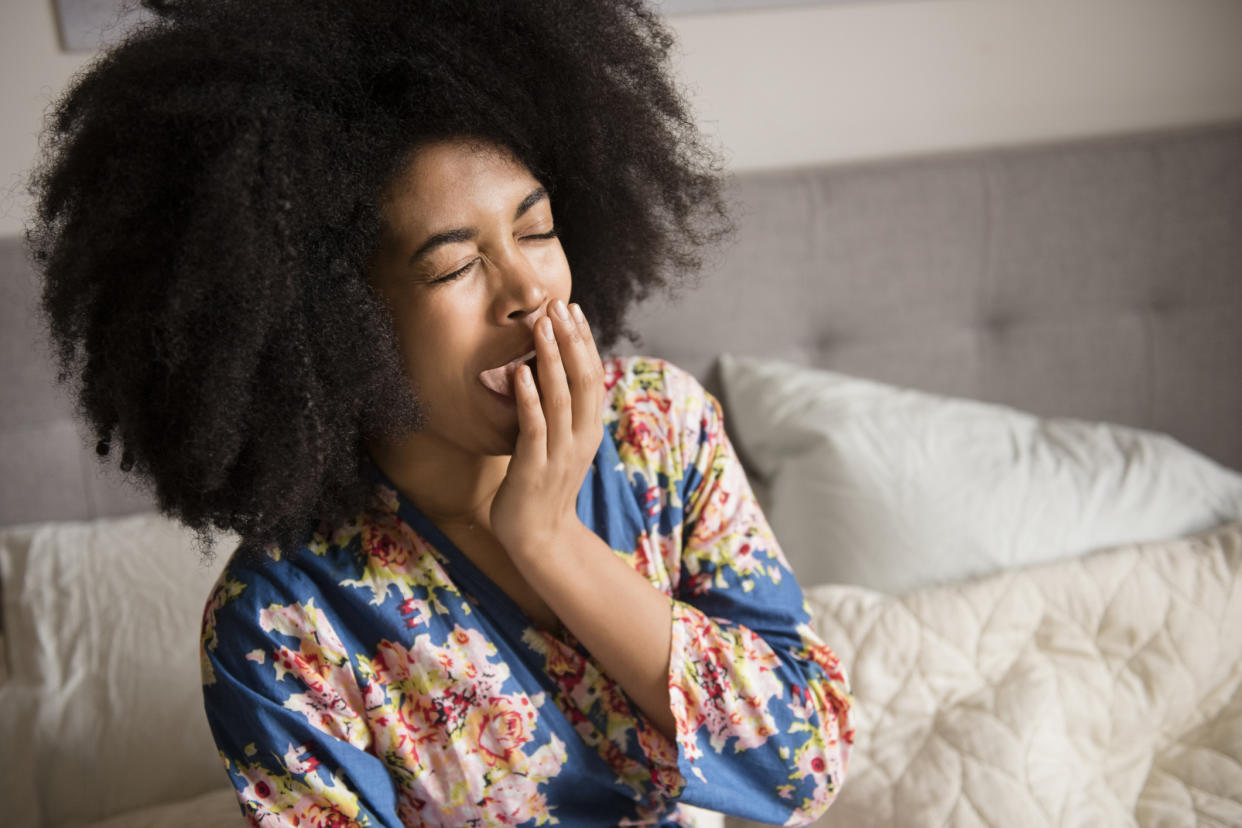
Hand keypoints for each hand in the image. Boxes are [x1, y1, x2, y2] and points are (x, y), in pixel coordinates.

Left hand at [489, 299, 604, 556]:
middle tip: (558, 305)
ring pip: (561, 397)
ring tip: (541, 327)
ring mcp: (560, 452)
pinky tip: (520, 373)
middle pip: (583, 379)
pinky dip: (529, 398)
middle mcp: (581, 437)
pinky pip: (535, 427)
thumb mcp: (562, 444)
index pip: (593, 374)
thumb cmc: (544, 487)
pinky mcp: (535, 467)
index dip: (584, 340)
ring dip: (550, 358)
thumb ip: (563, 411)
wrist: (540, 537)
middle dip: (571, 340)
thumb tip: (552, 372)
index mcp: (590, 428)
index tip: (572, 309)